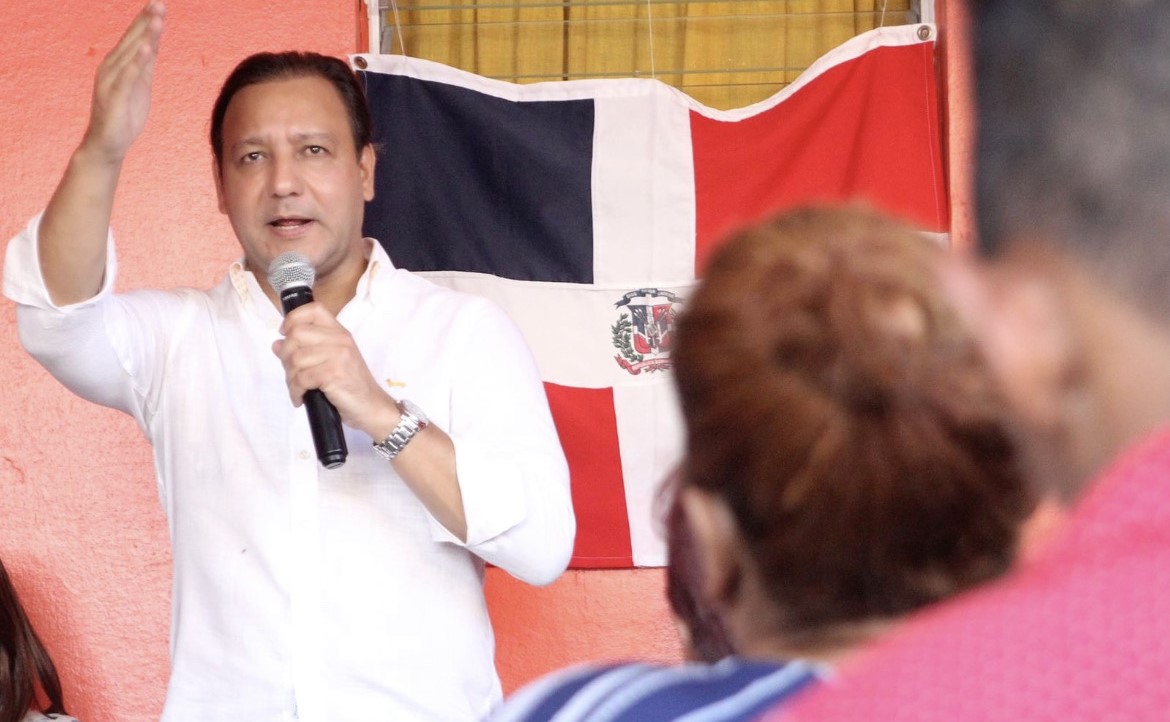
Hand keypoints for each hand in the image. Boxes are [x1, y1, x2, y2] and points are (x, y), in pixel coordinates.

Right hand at [81, 1, 165, 164]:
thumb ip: (145, 66)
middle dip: (146, 21)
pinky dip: (136, 61)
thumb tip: (153, 45)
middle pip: (132, 41)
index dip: (146, 21)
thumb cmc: (124, 116)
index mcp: (119, 65)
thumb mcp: (141, 86)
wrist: (107, 145)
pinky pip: (127, 76)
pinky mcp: (114, 97)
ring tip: (157, 19)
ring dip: (144, 36)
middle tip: (159, 3)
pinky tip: (145, 48)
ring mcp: (111, 81)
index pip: (135, 38)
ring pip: (130, 54)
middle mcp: (112, 68)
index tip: (158, 3)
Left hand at [272, 302, 397, 437]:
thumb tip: (277, 344)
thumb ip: (305, 350)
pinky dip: (296, 391)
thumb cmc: (351, 386)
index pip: (314, 309)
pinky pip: (301, 378)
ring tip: (297, 388)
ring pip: (296, 358)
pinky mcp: (334, 374)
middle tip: (291, 371)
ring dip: (290, 377)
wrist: (371, 407)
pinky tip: (301, 398)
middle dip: (285, 355)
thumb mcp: (331, 362)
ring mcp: (338, 355)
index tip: (285, 333)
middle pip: (297, 334)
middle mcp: (340, 340)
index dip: (293, 318)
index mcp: (340, 333)